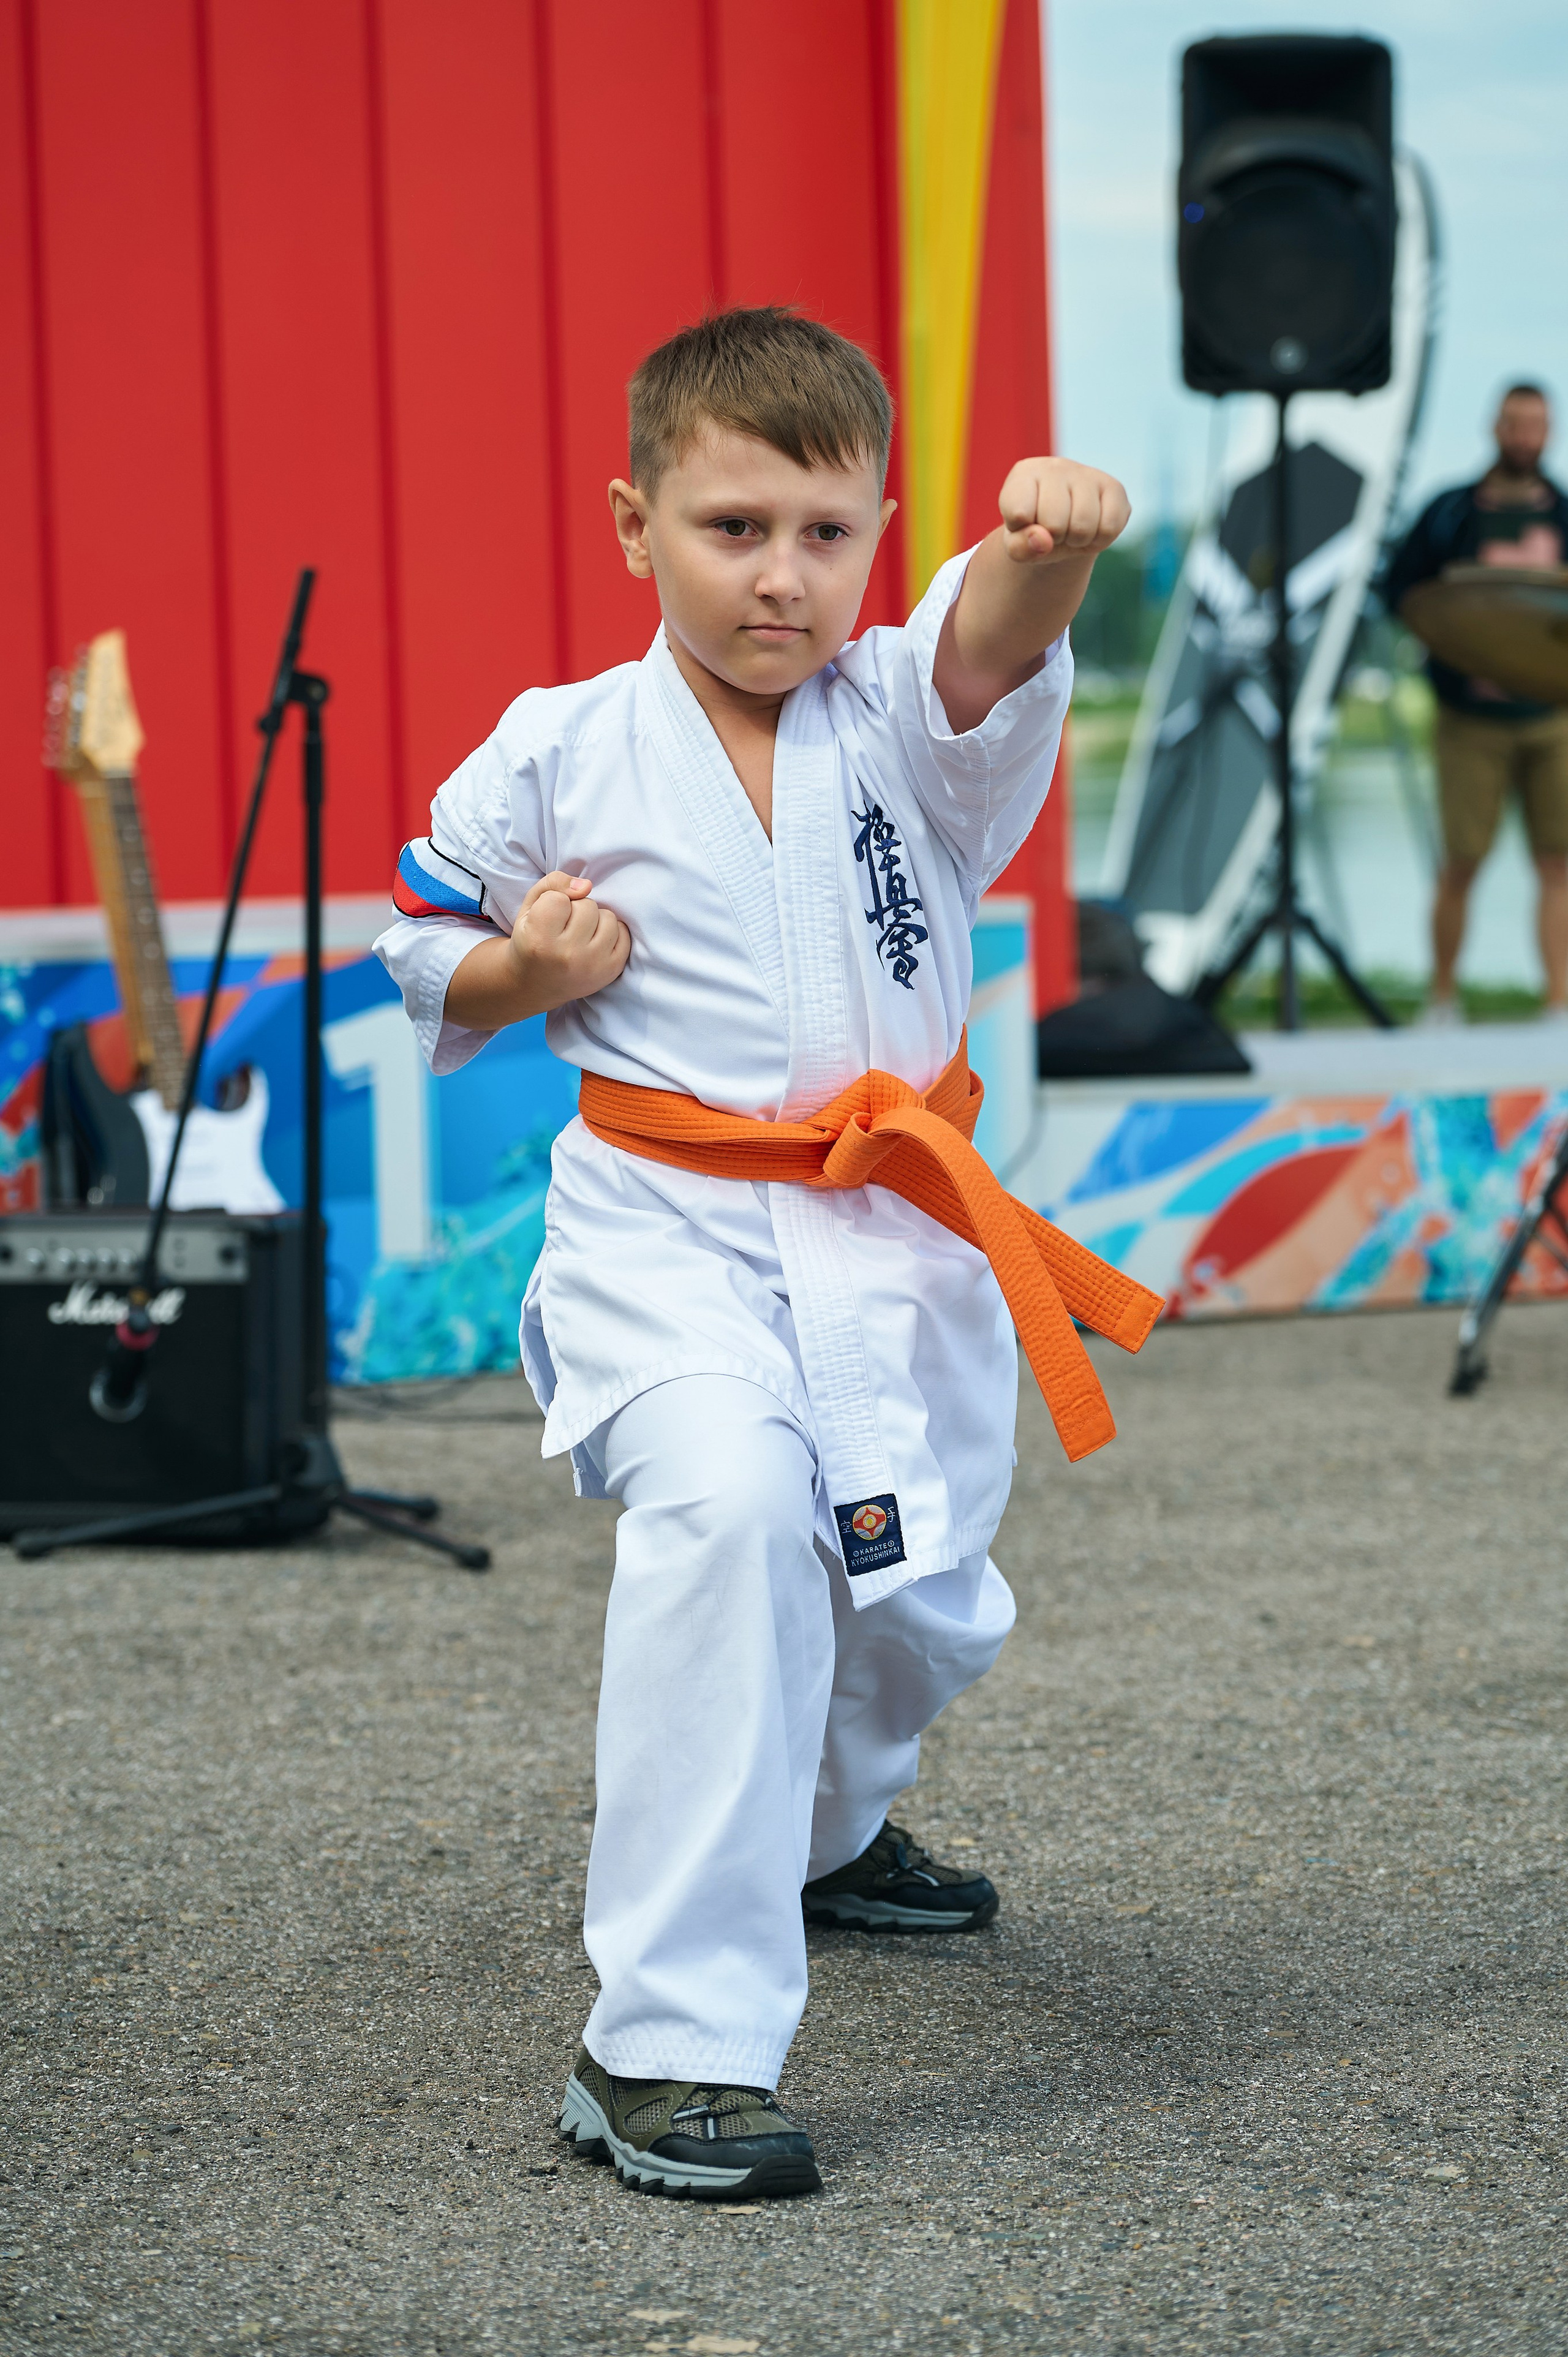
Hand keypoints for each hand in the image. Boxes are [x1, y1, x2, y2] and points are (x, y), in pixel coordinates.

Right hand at [509, 871, 630, 1010]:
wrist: (536, 985)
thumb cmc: (532, 940)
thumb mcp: (530, 907)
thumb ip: (553, 883)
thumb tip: (587, 885)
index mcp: (540, 940)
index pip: (558, 898)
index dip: (552, 903)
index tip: (545, 921)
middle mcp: (568, 955)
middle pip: (587, 905)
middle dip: (575, 910)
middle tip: (563, 929)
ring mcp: (593, 964)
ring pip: (608, 917)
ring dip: (595, 920)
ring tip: (579, 935)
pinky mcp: (611, 970)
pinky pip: (623, 933)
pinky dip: (611, 932)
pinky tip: (594, 942)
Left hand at [998, 457, 1130, 564]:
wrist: (1064, 525)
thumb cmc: (1034, 531)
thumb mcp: (1017, 545)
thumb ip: (1019, 547)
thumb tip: (1044, 541)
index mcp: (1024, 474)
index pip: (1019, 513)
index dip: (1022, 532)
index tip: (1025, 524)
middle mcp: (1055, 466)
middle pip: (1055, 523)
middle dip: (1053, 538)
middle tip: (1053, 530)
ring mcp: (1086, 473)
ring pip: (1083, 526)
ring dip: (1077, 541)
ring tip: (1071, 530)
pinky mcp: (1114, 487)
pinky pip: (1109, 527)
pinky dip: (1100, 540)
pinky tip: (1091, 528)